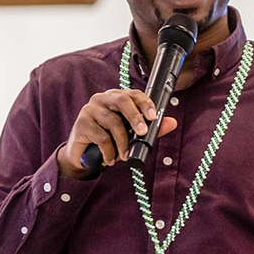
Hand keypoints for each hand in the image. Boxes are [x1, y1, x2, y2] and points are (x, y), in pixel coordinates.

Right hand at [58, 89, 177, 178]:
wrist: (83, 155)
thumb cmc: (108, 140)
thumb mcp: (130, 135)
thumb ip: (150, 128)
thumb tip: (171, 123)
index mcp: (117, 98)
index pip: (133, 94)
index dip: (145, 103)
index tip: (153, 117)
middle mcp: (103, 99)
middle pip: (122, 101)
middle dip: (135, 117)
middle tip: (143, 133)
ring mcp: (90, 110)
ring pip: (113, 121)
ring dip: (122, 142)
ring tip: (125, 156)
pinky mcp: (81, 124)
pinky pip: (101, 137)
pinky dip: (109, 151)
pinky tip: (111, 159)